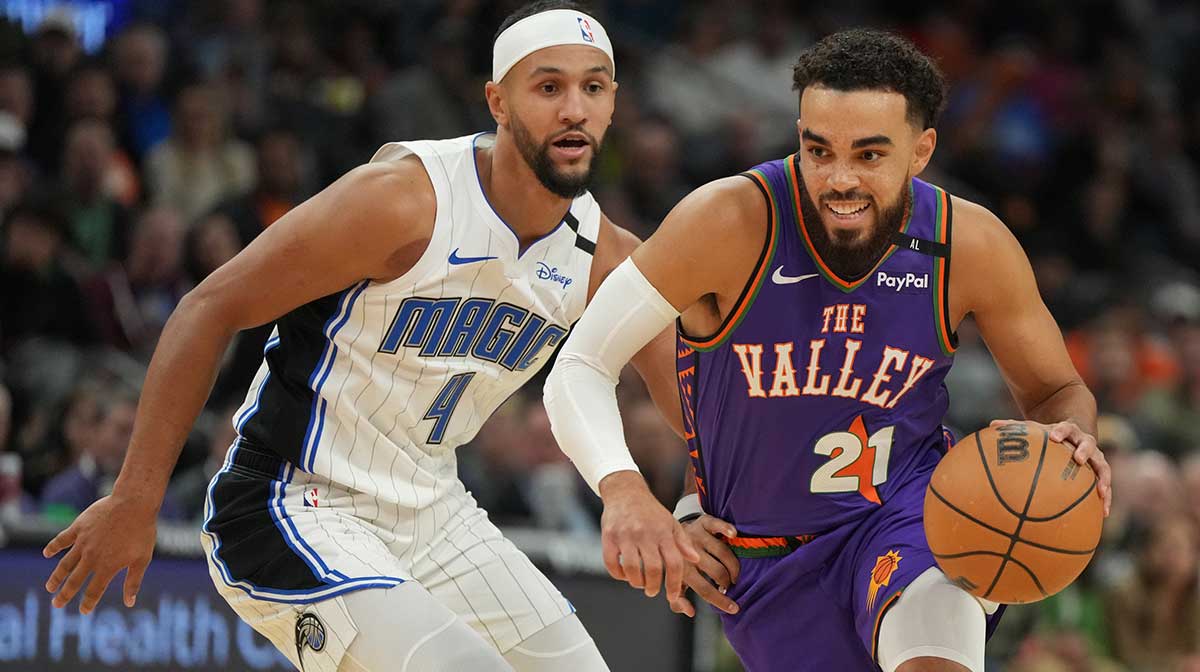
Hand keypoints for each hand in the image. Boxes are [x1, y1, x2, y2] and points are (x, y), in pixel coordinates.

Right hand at [43, 494, 157, 613]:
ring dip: (56, 577)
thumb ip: (133, 581)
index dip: (88, 603)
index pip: (94, 591)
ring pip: (65, 564)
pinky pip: (62, 539)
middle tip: (56, 605)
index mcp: (108, 567)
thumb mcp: (142, 559)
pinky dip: (53, 547)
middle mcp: (92, 557)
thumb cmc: (142, 531)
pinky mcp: (79, 527)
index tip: (83, 611)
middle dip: (64, 595)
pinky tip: (47, 553)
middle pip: (74, 581)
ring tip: (50, 587)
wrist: (133, 503)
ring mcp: (83, 542)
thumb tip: (129, 603)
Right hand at [598, 472, 699, 602]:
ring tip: (639, 583)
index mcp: (663, 532)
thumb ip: (683, 542)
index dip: (674, 583)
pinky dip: (618, 574)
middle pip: (652, 569)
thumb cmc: (650, 510)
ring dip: (636, 582)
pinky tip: (624, 574)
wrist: (625, 491)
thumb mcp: (670, 522)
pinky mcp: (608, 536)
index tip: (673, 595)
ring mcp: (625, 535)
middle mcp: (645, 533)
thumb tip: (695, 560)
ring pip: (631, 569)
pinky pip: (611, 563)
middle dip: (654, 587)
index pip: (673, 563)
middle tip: (653, 591)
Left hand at [667, 515, 739, 617]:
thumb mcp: (674, 581)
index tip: (734, 608)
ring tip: (733, 572)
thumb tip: (691, 612)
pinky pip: (716, 524)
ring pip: (722, 552)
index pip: (704, 589)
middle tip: (729, 585)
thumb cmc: (676, 562)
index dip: (720, 600)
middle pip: (717, 571)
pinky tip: (734, 535)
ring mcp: (697, 536)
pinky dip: (726, 528)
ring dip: (733, 565)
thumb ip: (678, 600)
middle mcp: (689, 553)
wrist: (666, 531)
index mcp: (681, 570)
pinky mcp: (702, 523)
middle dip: (727, 582)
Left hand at [990, 419, 1110, 515]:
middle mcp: (1086, 442)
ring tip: (1101, 492)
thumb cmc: (1051, 434)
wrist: (1076, 433)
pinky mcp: (1100, 472)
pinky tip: (1103, 513)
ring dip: (1104, 479)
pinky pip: (1105, 485)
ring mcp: (1096, 458)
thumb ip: (1016, 427)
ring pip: (1103, 467)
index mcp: (1069, 431)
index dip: (1060, 431)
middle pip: (1089, 444)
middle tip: (1078, 459)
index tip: (1053, 436)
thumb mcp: (1036, 428)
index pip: (1066, 428)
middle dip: (1084, 451)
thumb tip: (992, 424)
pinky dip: (1106, 498)